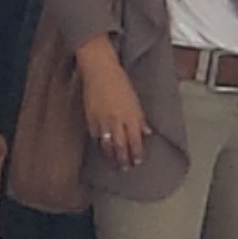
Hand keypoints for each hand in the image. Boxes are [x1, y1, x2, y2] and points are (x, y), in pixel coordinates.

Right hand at [80, 48, 147, 165]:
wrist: (100, 70)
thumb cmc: (120, 82)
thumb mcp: (134, 100)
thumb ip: (140, 118)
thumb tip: (146, 132)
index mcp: (131, 115)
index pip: (135, 141)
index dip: (137, 153)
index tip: (138, 161)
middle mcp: (118, 120)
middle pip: (121, 146)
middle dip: (124, 159)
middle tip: (125, 167)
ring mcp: (103, 121)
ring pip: (107, 145)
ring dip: (111, 156)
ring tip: (114, 162)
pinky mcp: (90, 119)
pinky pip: (96, 136)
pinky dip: (99, 144)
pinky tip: (101, 148)